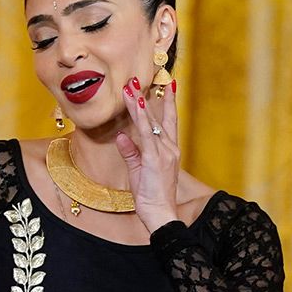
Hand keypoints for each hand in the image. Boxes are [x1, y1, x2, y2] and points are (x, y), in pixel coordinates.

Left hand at [115, 78, 182, 232]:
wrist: (160, 213)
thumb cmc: (152, 195)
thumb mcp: (139, 170)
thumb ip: (131, 152)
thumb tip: (121, 136)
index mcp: (169, 150)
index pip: (168, 121)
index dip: (168, 103)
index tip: (168, 85)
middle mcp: (169, 148)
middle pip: (157, 116)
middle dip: (147, 96)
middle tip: (136, 79)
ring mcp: (163, 152)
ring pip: (150, 121)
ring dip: (138, 102)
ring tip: (130, 86)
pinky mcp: (154, 158)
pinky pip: (145, 134)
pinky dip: (140, 118)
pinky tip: (135, 104)